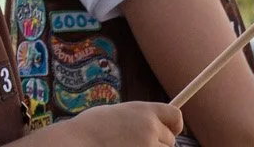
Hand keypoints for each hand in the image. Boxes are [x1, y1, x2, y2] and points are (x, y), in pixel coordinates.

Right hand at [63, 99, 182, 146]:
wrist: (77, 142)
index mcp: (143, 110)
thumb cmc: (92, 128)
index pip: (175, 116)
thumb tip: (155, 125)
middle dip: (158, 143)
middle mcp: (150, 127)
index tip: (169, 130)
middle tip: (135, 143)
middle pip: (170, 140)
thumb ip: (139, 118)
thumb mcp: (118, 112)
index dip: (173, 125)